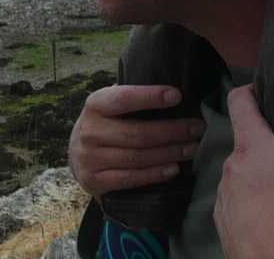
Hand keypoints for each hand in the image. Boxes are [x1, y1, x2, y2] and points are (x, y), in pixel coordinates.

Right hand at [67, 83, 203, 196]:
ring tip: (192, 148)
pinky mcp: (94, 181)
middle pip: (138, 133)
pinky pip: (130, 178)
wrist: (76, 155)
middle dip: (172, 131)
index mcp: (95, 104)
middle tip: (197, 128)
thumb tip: (174, 91)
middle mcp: (89, 131)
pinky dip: (155, 174)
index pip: (124, 99)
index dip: (150, 97)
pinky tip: (174, 168)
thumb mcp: (110, 104)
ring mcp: (89, 158)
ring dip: (170, 153)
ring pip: (137, 157)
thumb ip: (132, 96)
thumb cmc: (105, 123)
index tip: (178, 95)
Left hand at [215, 86, 273, 258]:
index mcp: (251, 144)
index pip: (238, 101)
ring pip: (241, 173)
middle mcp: (231, 165)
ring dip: (258, 174)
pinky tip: (271, 210)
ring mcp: (223, 194)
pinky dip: (251, 201)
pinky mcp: (224, 220)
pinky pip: (236, 201)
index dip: (249, 90)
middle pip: (245, 141)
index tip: (261, 89)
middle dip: (266, 141)